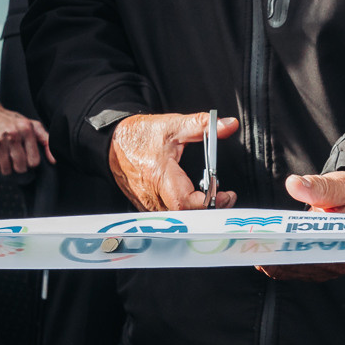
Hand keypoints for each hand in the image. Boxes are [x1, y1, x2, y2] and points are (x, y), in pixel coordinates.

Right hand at [0, 83, 53, 175]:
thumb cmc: (11, 121)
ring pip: (7, 170)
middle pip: (21, 168)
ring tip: (6, 155)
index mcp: (26, 129)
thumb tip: (54, 160)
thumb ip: (46, 141)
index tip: (28, 156)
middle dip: (19, 166)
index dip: (31, 162)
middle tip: (16, 157)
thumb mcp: (32, 126)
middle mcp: (12, 135)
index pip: (34, 161)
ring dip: (7, 167)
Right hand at [108, 113, 237, 211]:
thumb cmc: (141, 135)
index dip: (208, 202)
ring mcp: (147, 204)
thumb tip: (229, 124)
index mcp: (159, 175)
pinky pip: (168, 217)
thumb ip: (203, 125)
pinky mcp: (145, 207)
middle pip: (185, 216)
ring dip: (198, 212)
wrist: (114, 141)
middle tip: (225, 197)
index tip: (226, 194)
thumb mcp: (174, 125)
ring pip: (177, 219)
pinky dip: (184, 212)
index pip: (185, 202)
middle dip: (209, 209)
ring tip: (213, 198)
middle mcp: (151, 194)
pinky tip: (194, 201)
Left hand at [258, 171, 344, 280]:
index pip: (310, 255)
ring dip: (270, 256)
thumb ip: (319, 187)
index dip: (286, 249)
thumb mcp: (341, 185)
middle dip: (272, 254)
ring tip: (250, 242)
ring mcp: (323, 266)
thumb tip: (294, 184)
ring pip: (289, 268)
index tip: (265, 240)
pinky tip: (261, 246)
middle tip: (249, 241)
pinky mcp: (313, 264)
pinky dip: (275, 256)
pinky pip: (289, 266)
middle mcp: (335, 263)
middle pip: (296, 265)